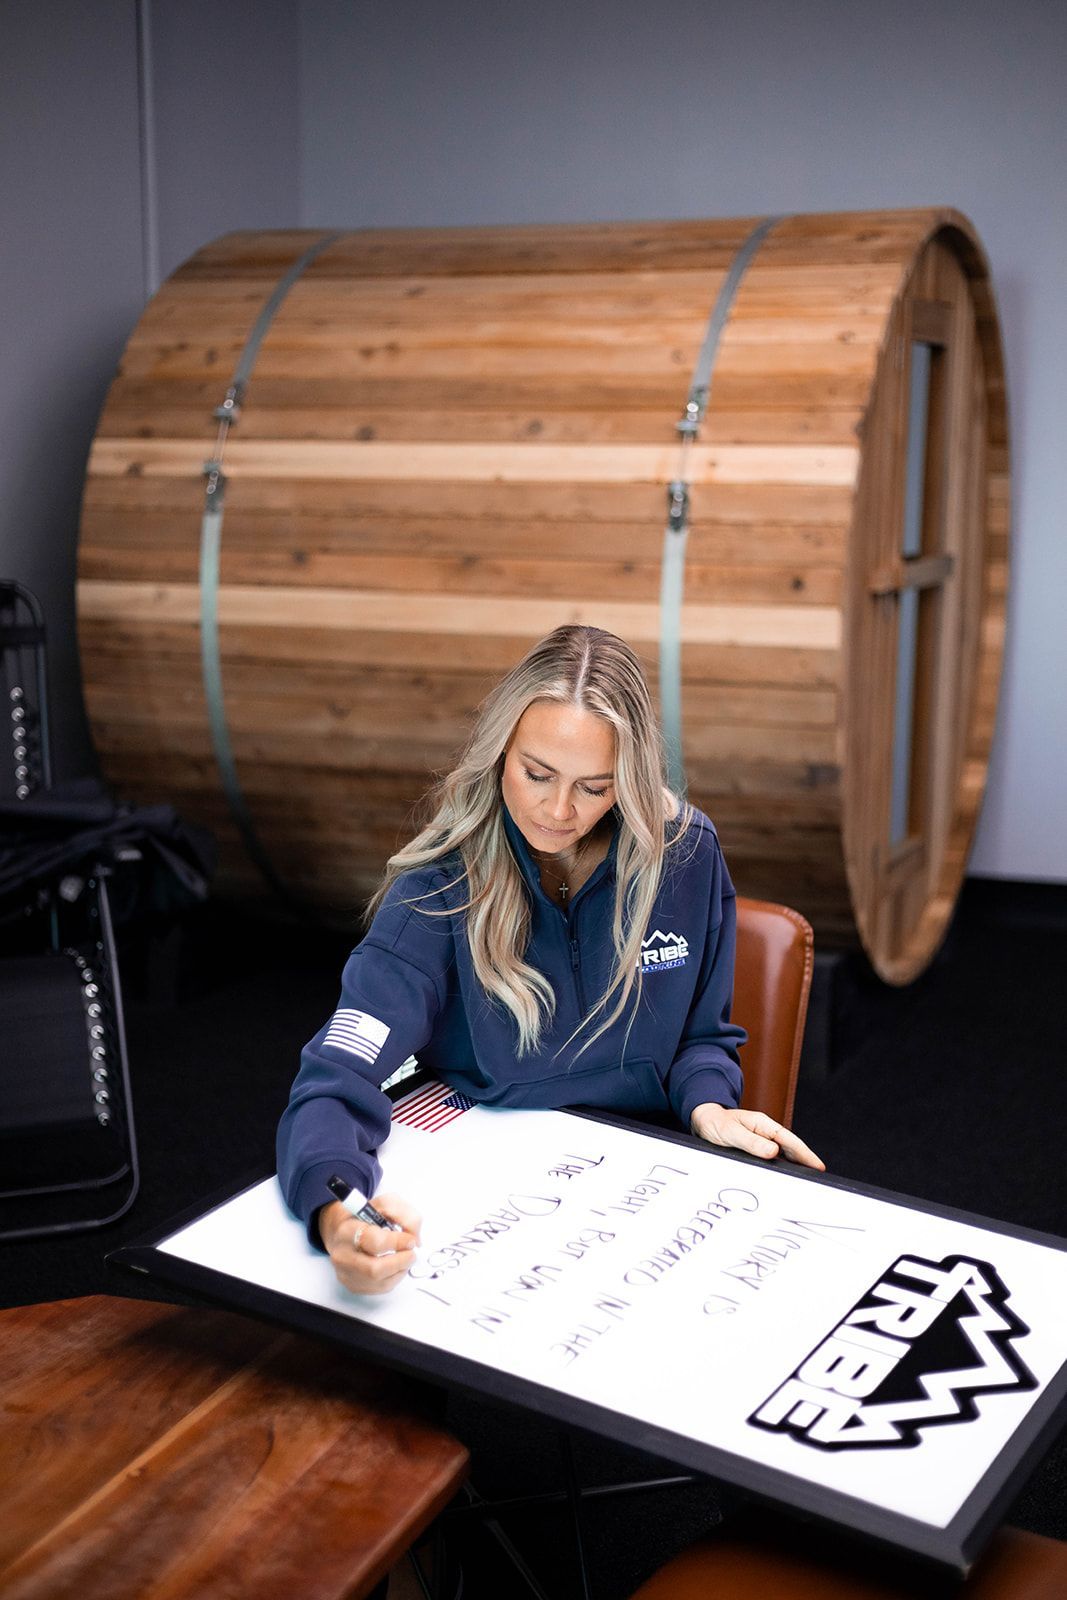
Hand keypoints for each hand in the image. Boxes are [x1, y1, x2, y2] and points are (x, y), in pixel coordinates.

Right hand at [318, 1192, 421, 1294]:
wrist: (345, 1231)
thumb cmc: (366, 1218)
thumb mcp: (386, 1204)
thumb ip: (404, 1216)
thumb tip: (414, 1240)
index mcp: (347, 1231)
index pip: (374, 1242)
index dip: (397, 1243)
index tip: (410, 1240)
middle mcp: (342, 1255)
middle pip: (375, 1269)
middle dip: (401, 1262)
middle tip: (412, 1253)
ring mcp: (346, 1274)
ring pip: (380, 1282)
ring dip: (401, 1270)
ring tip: (405, 1257)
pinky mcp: (353, 1286)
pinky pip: (381, 1288)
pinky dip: (395, 1277)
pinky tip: (396, 1266)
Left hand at [690, 1104, 824, 1170]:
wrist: (703, 1120)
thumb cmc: (715, 1124)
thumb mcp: (731, 1133)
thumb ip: (751, 1142)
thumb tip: (774, 1152)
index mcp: (762, 1124)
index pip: (788, 1140)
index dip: (804, 1153)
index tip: (817, 1165)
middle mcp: (764, 1131)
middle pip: (790, 1147)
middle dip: (806, 1160)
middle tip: (820, 1176)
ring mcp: (761, 1139)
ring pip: (783, 1153)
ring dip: (795, 1164)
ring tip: (808, 1179)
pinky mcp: (756, 1147)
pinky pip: (773, 1157)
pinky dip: (782, 1165)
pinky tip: (786, 1176)